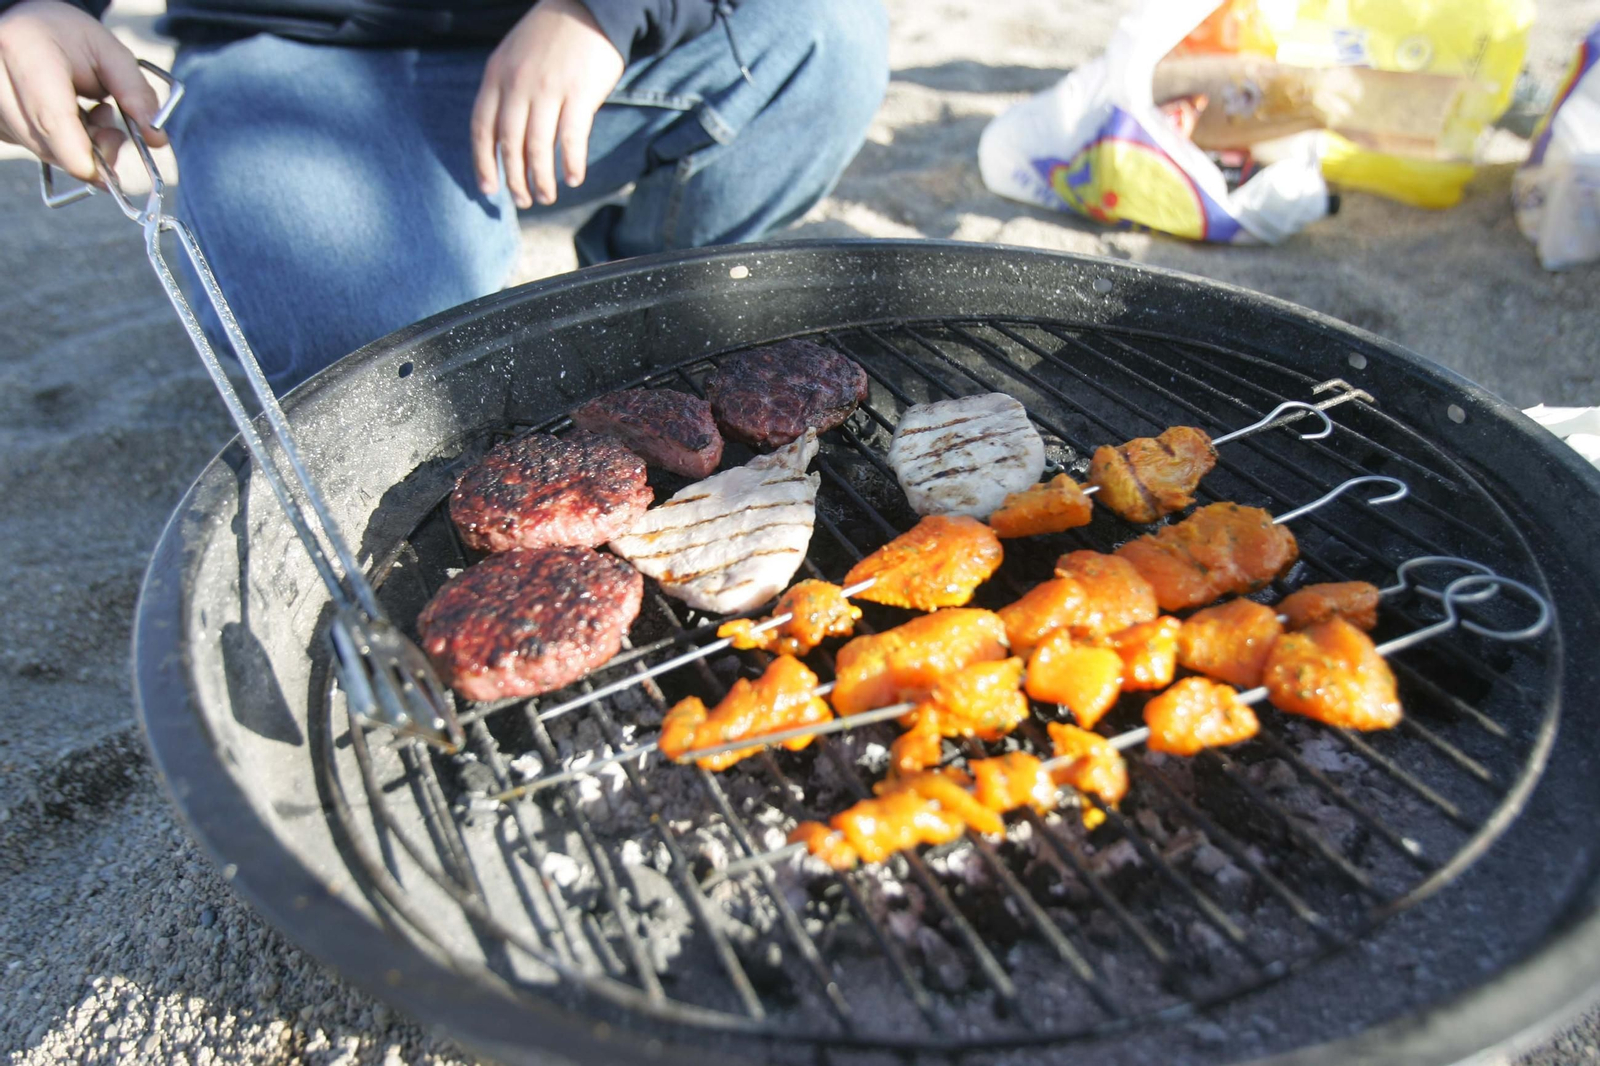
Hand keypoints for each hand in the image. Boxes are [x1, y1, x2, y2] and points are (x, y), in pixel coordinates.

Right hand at [0, 0, 166, 182]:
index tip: (105, 177)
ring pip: (42, 151)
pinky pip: (35, 149)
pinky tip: (71, 118)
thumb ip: (136, 93)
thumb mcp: (110, 52)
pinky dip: (62, 145)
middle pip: (47, 143)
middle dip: (91, 152)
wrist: (28, 25)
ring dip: (79, 147)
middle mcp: (0, 80)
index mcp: (26, 53)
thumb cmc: (68, 36)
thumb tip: (157, 139)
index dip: (79, 153)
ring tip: (93, 112)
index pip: (50, 117)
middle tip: (115, 130)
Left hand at [472, 0, 623, 207]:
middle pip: (510, 144)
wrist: (587, 8)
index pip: (481, 129)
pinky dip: (572, 163)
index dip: (483, 163)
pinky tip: (574, 178)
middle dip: (515, 179)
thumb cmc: (549, 38)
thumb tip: (503, 139)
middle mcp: (518, 85)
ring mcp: (548, 89)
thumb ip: (504, 92)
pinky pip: (572, 138)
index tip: (489, 189)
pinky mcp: (579, 93)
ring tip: (547, 197)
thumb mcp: (512, 58)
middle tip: (523, 201)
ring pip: (539, 147)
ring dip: (542, 179)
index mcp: (496, 76)